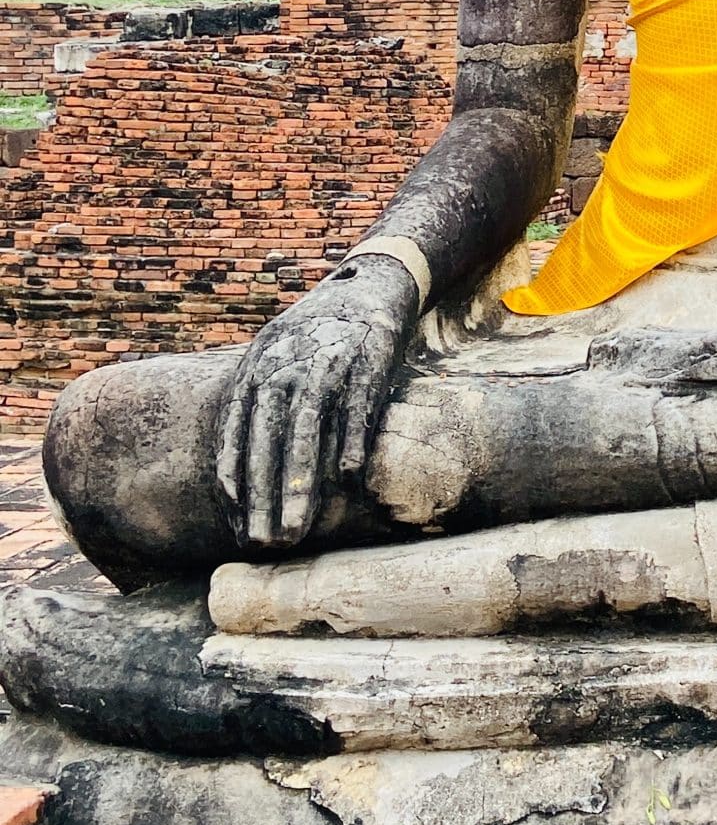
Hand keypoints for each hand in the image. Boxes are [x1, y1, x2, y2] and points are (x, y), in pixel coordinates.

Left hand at [215, 255, 417, 549]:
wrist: (375, 280)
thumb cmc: (322, 332)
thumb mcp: (279, 355)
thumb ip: (260, 401)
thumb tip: (242, 461)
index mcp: (258, 364)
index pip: (235, 428)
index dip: (233, 477)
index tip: (235, 523)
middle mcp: (286, 361)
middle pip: (267, 436)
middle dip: (262, 494)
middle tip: (263, 544)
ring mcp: (329, 357)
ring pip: (306, 427)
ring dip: (297, 482)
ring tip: (295, 528)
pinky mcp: (370, 355)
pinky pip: (357, 404)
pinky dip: (350, 439)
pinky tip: (347, 478)